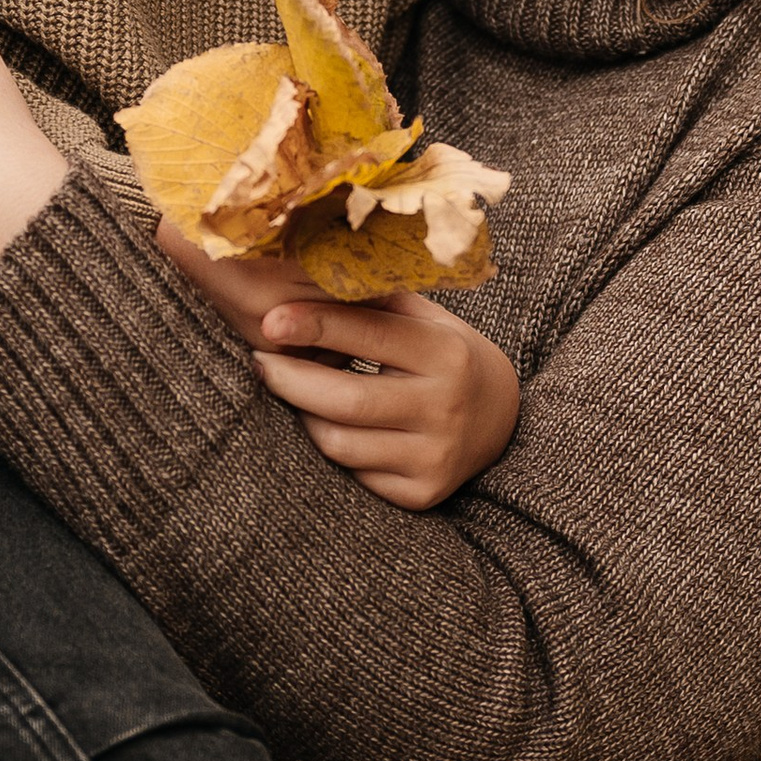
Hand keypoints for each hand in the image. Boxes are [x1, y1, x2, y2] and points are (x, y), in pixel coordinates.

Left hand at [247, 277, 520, 512]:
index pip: (370, 335)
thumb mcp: (427, 319)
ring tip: (292, 392)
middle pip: (345, 399)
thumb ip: (375, 300)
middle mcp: (446, 407)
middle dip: (289, 379)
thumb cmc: (447, 356)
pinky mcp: (422, 494)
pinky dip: (332, 448)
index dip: (314, 327)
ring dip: (304, 416)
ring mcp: (435, 456)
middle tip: (259, 361)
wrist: (500, 420)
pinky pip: (353, 474)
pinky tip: (327, 425)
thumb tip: (305, 266)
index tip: (269, 322)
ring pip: (339, 444)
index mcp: (448, 353)